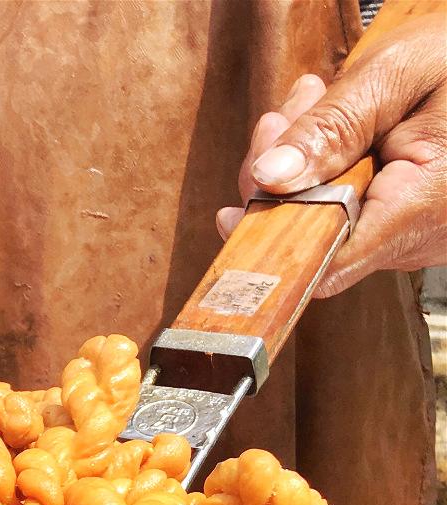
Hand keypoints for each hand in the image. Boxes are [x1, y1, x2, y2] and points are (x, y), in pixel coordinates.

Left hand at [217, 17, 446, 296]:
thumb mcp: (398, 74)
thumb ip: (332, 126)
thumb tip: (269, 175)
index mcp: (423, 205)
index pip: (322, 263)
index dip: (273, 232)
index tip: (247, 191)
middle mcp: (424, 237)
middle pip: (317, 238)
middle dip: (287, 174)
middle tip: (286, 115)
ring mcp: (418, 237)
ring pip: (329, 224)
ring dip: (308, 165)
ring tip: (316, 104)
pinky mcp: (412, 226)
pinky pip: (352, 213)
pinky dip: (334, 172)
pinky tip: (341, 127)